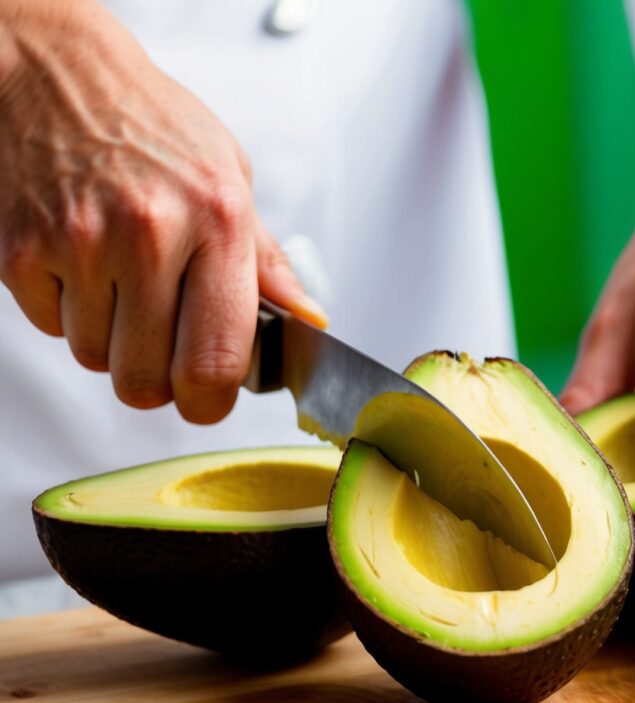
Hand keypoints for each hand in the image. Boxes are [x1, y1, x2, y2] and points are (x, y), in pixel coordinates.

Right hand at [0, 0, 323, 422]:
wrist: (50, 70)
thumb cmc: (150, 124)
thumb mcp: (230, 180)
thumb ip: (266, 262)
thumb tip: (308, 321)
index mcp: (216, 222)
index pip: (217, 361)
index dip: (211, 403)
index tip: (208, 400)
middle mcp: (149, 235)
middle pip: (147, 382)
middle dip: (158, 383)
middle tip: (164, 352)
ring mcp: (80, 244)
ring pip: (97, 360)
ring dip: (111, 341)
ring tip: (121, 284)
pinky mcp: (21, 251)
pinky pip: (51, 329)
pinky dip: (68, 312)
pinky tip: (84, 265)